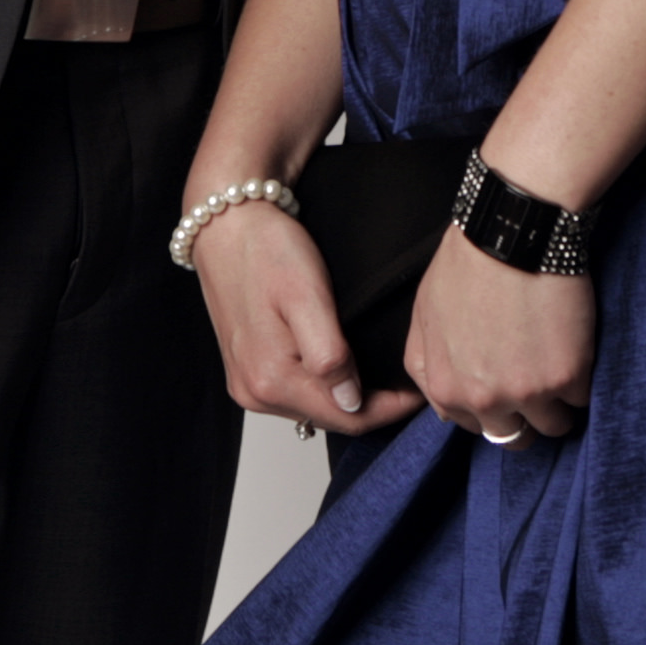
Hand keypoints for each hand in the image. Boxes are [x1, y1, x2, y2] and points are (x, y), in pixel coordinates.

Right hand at [191, 201, 423, 435]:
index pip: (347, 418)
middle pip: (331, 418)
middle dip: (372, 405)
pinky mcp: (246, 371)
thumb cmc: (266, 250)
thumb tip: (350, 401)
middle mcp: (255, 391)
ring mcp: (248, 384)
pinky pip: (296, 394)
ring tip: (380, 374)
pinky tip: (342, 367)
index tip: (418, 392)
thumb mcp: (307, 296)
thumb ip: (329, 355)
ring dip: (348, 398)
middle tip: (407, 383)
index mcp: (272, 378)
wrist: (227, 225)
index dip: (389, 409)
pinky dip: (324, 388)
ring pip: (314, 409)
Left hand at [402, 228, 594, 443]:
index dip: (492, 406)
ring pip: (553, 426)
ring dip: (558, 402)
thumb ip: (426, 366)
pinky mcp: (569, 377)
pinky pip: (583, 398)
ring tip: (560, 365)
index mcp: (448, 391)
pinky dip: (583, 377)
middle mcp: (486, 401)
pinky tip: (575, 346)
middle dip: (525, 414)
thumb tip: (440, 404)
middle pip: (514, 437)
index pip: (474, 427)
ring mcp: (529, 392)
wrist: (512, 231)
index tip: (505, 387)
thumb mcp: (423, 316)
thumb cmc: (466, 264)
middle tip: (537, 380)